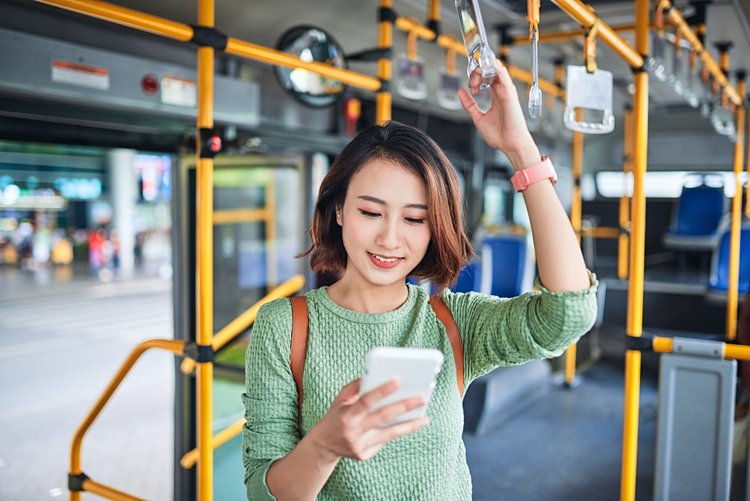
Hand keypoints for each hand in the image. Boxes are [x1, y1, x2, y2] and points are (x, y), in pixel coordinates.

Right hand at [308, 378, 429, 461]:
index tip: (398, 380)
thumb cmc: (337, 415)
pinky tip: (406, 426)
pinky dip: (394, 432)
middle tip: (422, 397)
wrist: (323, 444)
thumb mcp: (340, 399)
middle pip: (383, 417)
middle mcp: (353, 431)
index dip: (382, 391)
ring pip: (389, 434)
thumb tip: (374, 375)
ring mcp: (359, 445)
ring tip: (424, 418)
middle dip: (404, 406)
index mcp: (347, 414)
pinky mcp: (364, 455)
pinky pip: (383, 441)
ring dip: (409, 425)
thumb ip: (355, 387)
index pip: (366, 400)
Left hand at [457, 60, 540, 170]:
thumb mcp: (478, 118)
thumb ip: (469, 104)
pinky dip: (495, 68)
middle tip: (472, 86)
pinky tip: (487, 68)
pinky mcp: (509, 93)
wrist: (510, 145)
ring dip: (483, 70)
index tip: (471, 89)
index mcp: (496, 96)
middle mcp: (502, 92)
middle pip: (490, 70)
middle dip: (477, 73)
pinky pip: (503, 74)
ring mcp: (506, 91)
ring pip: (496, 68)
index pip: (487, 77)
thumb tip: (460, 91)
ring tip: (475, 82)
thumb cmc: (499, 135)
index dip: (476, 78)